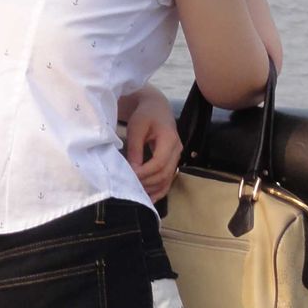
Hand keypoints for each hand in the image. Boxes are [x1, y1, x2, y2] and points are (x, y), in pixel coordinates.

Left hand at [122, 87, 181, 201]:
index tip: (130, 176)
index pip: (159, 163)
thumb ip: (135, 149)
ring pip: (167, 179)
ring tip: (137, 193)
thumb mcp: (136, 128)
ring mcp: (177, 157)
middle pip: (165, 174)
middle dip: (147, 182)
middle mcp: (177, 150)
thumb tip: (132, 170)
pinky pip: (169, 180)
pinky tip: (149, 199)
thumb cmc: (145, 115)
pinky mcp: (173, 162)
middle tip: (130, 186)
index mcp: (169, 139)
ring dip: (152, 188)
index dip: (145, 173)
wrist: (156, 108)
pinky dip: (159, 190)